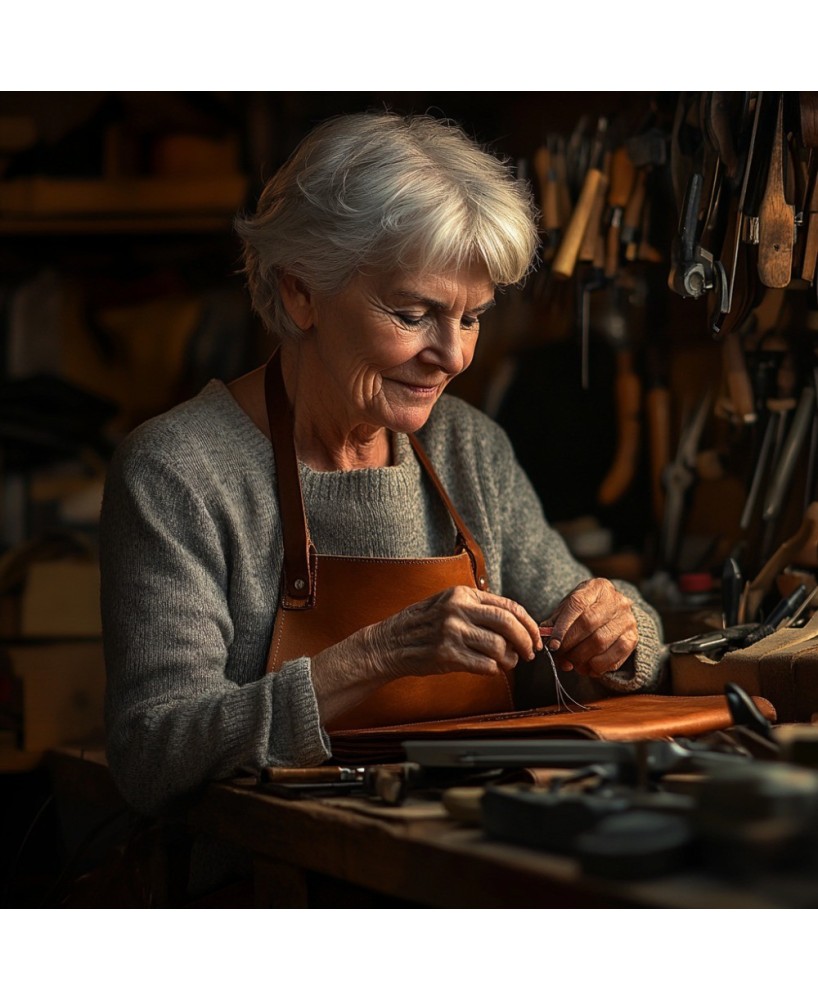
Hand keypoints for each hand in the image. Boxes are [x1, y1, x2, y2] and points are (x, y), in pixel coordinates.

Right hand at [367, 585, 541, 680]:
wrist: (390, 643)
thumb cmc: (424, 625)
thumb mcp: (449, 604)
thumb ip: (478, 608)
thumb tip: (517, 624)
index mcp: (463, 594)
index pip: (508, 606)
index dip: (528, 624)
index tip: (535, 636)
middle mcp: (458, 609)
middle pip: (508, 624)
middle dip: (526, 641)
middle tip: (530, 653)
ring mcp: (452, 632)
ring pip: (499, 646)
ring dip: (509, 659)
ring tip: (506, 662)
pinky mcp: (447, 655)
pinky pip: (485, 665)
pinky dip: (494, 669)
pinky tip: (490, 668)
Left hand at [542, 578, 637, 676]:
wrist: (614, 614)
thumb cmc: (585, 610)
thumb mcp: (569, 607)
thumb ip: (556, 621)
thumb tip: (543, 637)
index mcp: (597, 587)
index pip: (577, 605)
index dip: (563, 626)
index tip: (552, 645)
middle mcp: (616, 600)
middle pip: (589, 624)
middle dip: (570, 644)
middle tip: (559, 656)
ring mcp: (627, 619)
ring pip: (600, 642)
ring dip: (581, 657)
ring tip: (570, 663)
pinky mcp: (633, 638)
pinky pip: (614, 657)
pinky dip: (597, 666)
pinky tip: (586, 667)